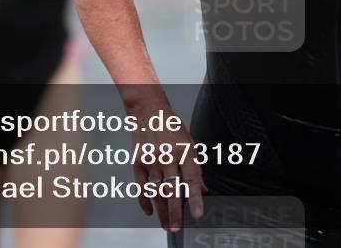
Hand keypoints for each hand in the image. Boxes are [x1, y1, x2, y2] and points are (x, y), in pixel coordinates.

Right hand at [129, 103, 206, 232]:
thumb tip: (203, 189)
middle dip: (175, 213)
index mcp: (184, 151)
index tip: (198, 214)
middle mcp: (167, 157)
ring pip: (156, 192)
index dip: (195, 198)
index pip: (192, 179)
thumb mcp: (190, 143)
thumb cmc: (170, 125)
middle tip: (177, 229)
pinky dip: (144, 200)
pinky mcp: (138, 162)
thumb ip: (196, 167)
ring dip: (161, 211)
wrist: (148, 110)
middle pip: (171, 190)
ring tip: (167, 226)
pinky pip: (141, 186)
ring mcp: (151, 160)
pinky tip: (149, 212)